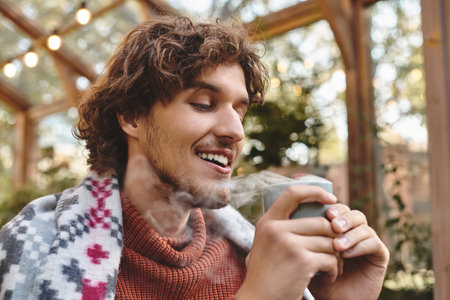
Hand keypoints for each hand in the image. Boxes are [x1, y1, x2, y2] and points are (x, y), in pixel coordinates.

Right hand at [236, 185, 339, 299]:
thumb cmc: (267, 276)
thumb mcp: (267, 245)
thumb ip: (283, 228)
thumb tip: (319, 214)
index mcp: (267, 222)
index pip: (292, 192)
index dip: (315, 192)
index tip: (332, 200)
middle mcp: (276, 228)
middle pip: (321, 222)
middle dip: (334, 238)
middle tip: (336, 253)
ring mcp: (288, 244)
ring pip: (329, 241)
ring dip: (336, 257)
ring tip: (332, 268)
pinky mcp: (302, 261)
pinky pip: (331, 259)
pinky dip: (334, 270)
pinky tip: (327, 278)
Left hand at [308, 204, 389, 299]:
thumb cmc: (318, 277)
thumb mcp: (310, 254)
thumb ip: (309, 236)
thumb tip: (300, 216)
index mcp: (339, 228)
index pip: (339, 210)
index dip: (334, 209)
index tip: (325, 214)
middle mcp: (355, 232)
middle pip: (354, 214)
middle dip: (344, 218)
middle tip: (333, 226)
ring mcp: (369, 243)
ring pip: (365, 228)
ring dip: (350, 235)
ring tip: (337, 246)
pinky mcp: (380, 255)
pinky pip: (374, 244)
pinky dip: (360, 246)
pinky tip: (346, 254)